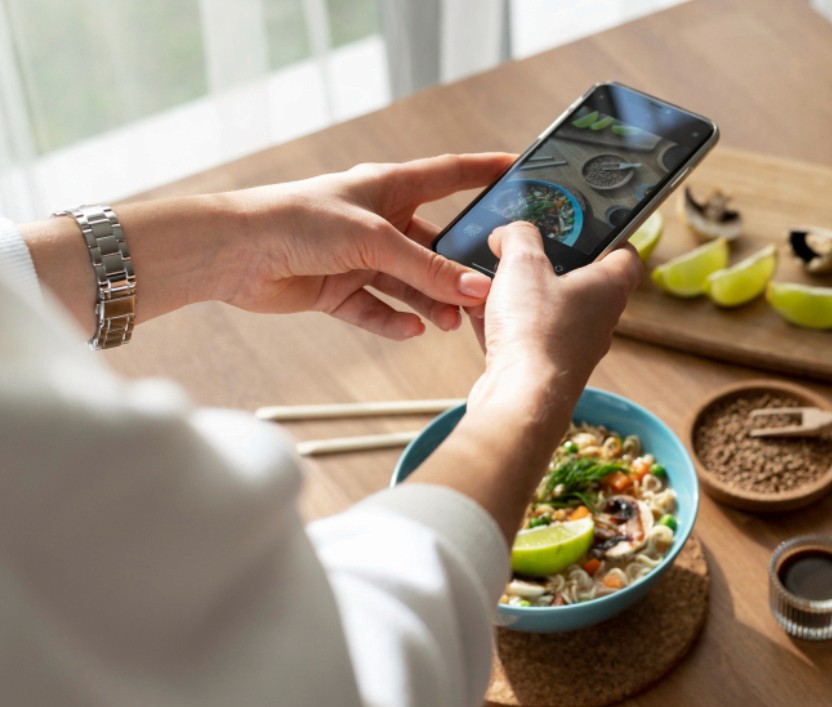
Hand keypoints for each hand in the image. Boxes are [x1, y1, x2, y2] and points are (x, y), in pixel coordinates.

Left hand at [216, 153, 514, 337]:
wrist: (233, 253)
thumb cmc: (299, 221)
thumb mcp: (374, 240)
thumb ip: (426, 269)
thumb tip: (475, 290)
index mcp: (389, 187)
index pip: (450, 176)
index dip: (484, 173)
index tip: (519, 172)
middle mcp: (378, 221)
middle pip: (433, 246)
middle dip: (459, 269)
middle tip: (488, 292)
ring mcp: (358, 258)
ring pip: (409, 283)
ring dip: (430, 302)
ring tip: (449, 322)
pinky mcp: (338, 290)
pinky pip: (377, 309)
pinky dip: (395, 321)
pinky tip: (412, 330)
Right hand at [413, 221, 641, 537]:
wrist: (520, 399)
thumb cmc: (535, 331)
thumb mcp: (523, 264)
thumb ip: (518, 237)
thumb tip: (510, 233)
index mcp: (608, 288)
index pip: (626, 255)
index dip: (610, 236)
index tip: (587, 227)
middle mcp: (599, 320)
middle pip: (581, 282)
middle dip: (548, 265)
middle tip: (522, 250)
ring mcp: (574, 348)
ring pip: (548, 310)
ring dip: (519, 296)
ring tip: (490, 282)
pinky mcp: (546, 369)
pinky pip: (525, 336)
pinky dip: (503, 324)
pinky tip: (476, 313)